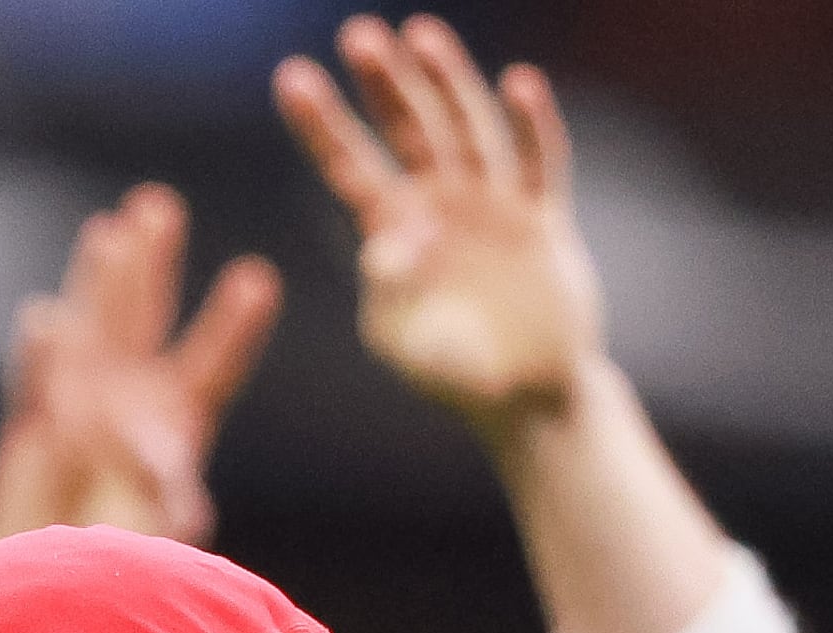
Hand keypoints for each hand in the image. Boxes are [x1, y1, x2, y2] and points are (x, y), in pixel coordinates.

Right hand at [0, 184, 279, 553]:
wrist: (52, 577)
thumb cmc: (116, 558)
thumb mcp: (161, 526)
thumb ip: (168, 498)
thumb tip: (175, 483)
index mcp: (174, 422)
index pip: (210, 364)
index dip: (230, 325)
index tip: (255, 279)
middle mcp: (125, 400)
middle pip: (142, 320)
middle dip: (150, 265)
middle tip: (157, 206)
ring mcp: (74, 404)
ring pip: (88, 330)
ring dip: (97, 282)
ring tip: (106, 229)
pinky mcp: (31, 425)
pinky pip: (34, 383)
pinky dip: (39, 356)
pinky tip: (42, 318)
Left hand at [276, 14, 603, 432]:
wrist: (523, 397)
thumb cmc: (450, 373)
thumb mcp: (404, 341)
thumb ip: (389, 294)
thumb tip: (383, 244)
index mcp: (393, 231)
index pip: (349, 164)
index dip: (321, 123)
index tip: (290, 77)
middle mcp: (439, 206)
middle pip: (407, 131)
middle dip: (383, 84)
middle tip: (356, 34)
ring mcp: (492, 207)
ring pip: (467, 130)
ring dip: (446, 83)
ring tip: (422, 34)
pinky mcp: (543, 220)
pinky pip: (539, 163)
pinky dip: (531, 124)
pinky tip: (517, 82)